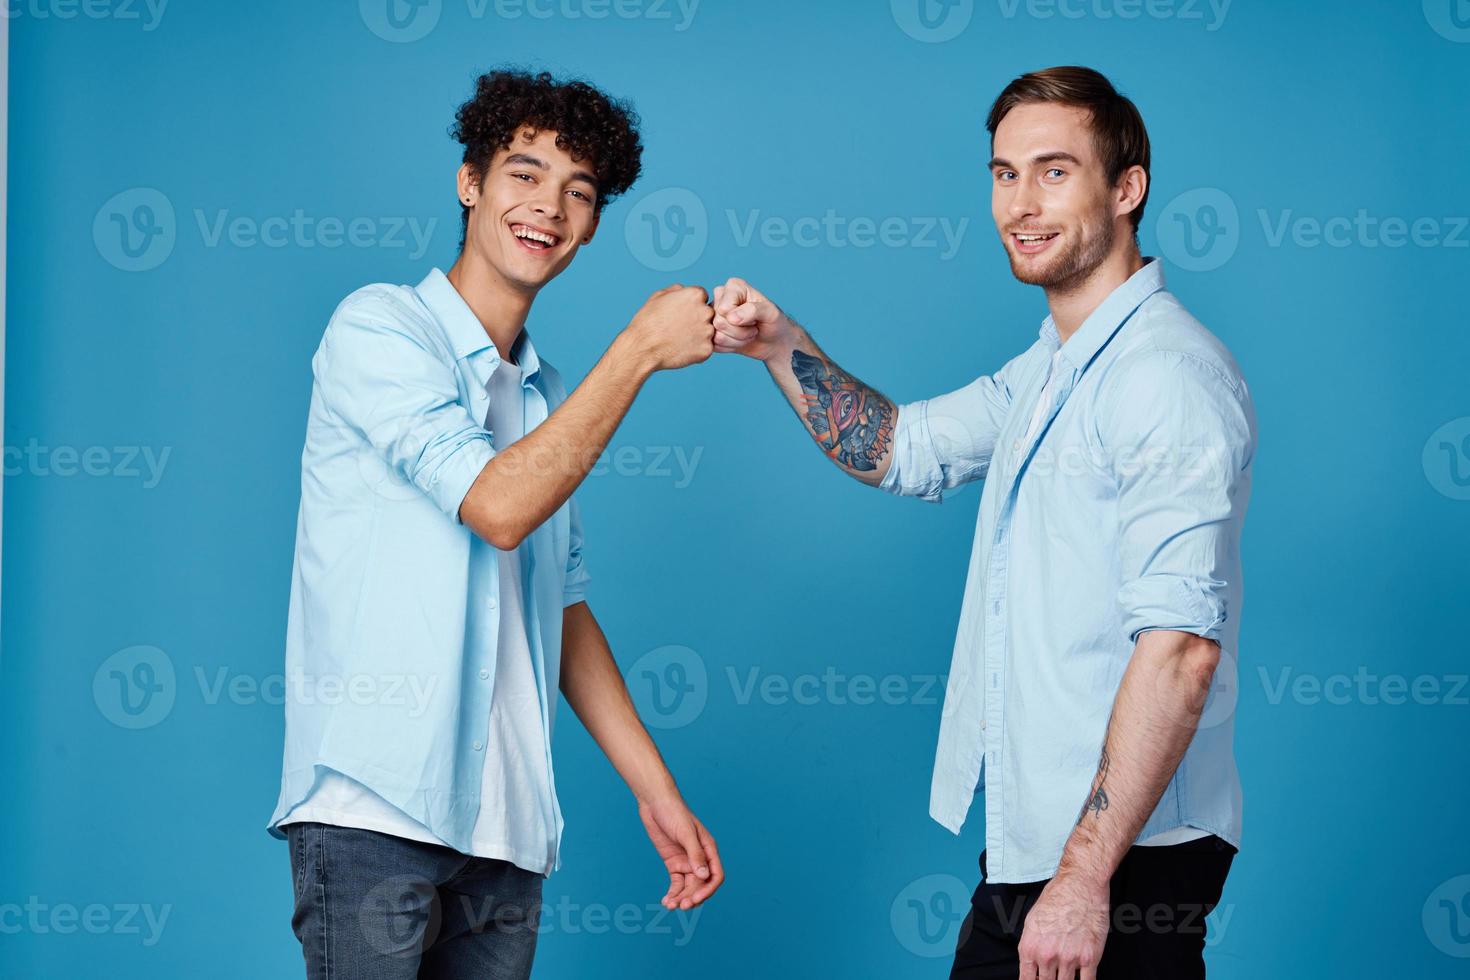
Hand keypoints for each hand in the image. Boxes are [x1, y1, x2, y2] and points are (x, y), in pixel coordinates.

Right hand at [622, 284, 715, 371]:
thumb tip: (684, 290)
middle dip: (697, 319)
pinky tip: (681, 350)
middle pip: (708, 314)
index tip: (679, 314)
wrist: (642, 348)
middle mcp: (705, 311)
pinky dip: (696, 350)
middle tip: (679, 328)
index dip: (690, 305)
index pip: (702, 297)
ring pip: (708, 332)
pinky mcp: (707, 350)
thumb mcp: (658, 296)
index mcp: (695, 294)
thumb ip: (676, 290)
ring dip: (698, 335)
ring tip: (679, 340)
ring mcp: (708, 332)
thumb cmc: (647, 321)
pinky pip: (705, 348)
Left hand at [636, 794, 724, 910]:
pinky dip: (672, 893)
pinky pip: (676, 883)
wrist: (654, 802)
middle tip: (680, 906)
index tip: (695, 899)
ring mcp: (686, 861)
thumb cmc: (674, 812)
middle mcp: (699, 858)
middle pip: (701, 885)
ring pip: (688, 887)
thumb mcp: (685, 833)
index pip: (715, 876)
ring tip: (670, 906)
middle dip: (692, 897)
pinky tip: (666, 901)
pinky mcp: (672, 863)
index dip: (708, 890)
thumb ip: (695, 854)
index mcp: (708, 849)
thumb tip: (704, 876)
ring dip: (681, 898)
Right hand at [711, 277, 795, 360]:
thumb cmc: (774, 322)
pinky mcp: (712, 331)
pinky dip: (730, 347)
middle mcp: (720, 297)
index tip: (755, 316)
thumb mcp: (770, 313)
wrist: (774, 341)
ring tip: (747, 333)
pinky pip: (714, 345)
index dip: (743, 318)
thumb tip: (731, 317)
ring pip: (716, 336)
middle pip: (719, 322)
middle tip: (752, 327)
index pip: (725, 308)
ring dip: (736, 340)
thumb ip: (753, 310)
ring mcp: (713, 315)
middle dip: (740, 331)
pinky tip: (739, 341)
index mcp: (733, 286)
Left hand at [1017, 871, 1108, 978]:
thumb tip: (1033, 966)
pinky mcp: (1090, 958)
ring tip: (1067, 974)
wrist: (1080, 885)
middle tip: (1054, 976)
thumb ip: (1031, 946)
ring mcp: (1069, 959)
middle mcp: (1047, 956)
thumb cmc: (1056, 898)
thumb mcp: (1032, 921)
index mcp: (1030, 947)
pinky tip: (1082, 978)